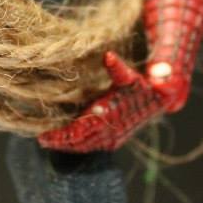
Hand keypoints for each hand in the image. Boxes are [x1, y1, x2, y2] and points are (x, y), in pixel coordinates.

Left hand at [38, 52, 182, 153]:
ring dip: (67, 145)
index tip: (43, 136)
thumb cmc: (141, 84)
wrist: (160, 99)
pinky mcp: (114, 140)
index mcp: (110, 116)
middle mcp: (111, 130)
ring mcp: (113, 138)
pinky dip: (78, 146)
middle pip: (79, 142)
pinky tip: (66, 142)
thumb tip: (108, 56)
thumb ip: (118, 68)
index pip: (81, 131)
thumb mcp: (129, 75)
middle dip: (60, 142)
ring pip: (85, 146)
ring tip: (48, 141)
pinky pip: (92, 146)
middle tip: (41, 139)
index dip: (62, 136)